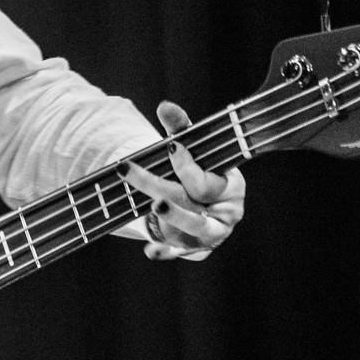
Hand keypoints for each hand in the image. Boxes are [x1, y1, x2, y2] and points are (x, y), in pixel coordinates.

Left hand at [124, 101, 246, 261]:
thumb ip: (180, 129)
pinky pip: (180, 253)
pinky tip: (150, 250)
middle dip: (160, 185)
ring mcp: (211, 234)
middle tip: (127, 169)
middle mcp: (226, 213)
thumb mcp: (191, 148)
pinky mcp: (196, 249)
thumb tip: (165, 107)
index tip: (170, 146)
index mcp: (232, 186)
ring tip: (153, 207)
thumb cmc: (198, 170)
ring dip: (173, 219)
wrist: (201, 202)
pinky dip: (166, 252)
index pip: (207, 179)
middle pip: (193, 201)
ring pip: (193, 229)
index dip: (187, 164)